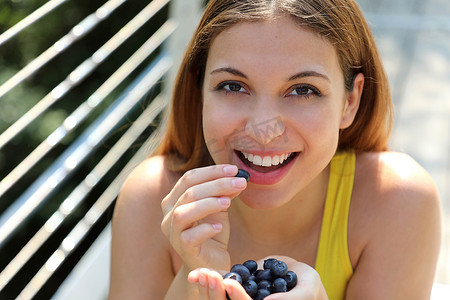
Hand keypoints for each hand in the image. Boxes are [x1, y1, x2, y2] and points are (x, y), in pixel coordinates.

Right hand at [160, 164, 246, 271]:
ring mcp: (173, 233)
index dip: (212, 172)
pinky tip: (219, 227)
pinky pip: (189, 237)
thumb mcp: (219, 208)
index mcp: (174, 199)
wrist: (211, 262)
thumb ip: (224, 192)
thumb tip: (237, 177)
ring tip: (228, 202)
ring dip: (207, 204)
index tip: (234, 170)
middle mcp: (168, 215)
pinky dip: (205, 229)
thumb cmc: (212, 232)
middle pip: (189, 193)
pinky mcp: (183, 250)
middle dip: (217, 184)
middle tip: (240, 182)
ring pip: (183, 213)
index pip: (189, 178)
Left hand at [188, 256, 327, 299]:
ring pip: (221, 297)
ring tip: (200, 273)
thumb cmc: (309, 289)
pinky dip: (212, 279)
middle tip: (206, 275)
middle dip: (216, 291)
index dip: (237, 297)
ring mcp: (241, 299)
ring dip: (209, 285)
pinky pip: (223, 285)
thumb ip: (288, 299)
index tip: (229, 282)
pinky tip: (202, 272)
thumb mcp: (305, 292)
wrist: (301, 279)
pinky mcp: (238, 288)